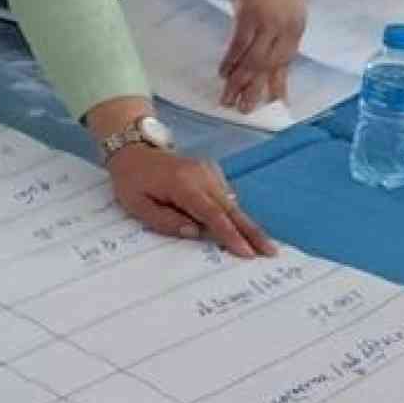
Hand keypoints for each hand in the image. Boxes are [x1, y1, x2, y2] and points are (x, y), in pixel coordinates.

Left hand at [104, 145, 275, 257]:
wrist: (134, 150)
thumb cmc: (132, 182)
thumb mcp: (137, 205)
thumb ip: (165, 221)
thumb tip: (195, 233)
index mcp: (183, 184)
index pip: (212, 214)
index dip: (230, 235)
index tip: (247, 252)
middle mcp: (201, 175)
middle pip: (230, 208)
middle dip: (252, 231)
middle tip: (271, 251)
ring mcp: (208, 171)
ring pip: (232, 202)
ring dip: (247, 224)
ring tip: (265, 246)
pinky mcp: (210, 172)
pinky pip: (226, 196)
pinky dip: (236, 213)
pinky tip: (246, 230)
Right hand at [220, 0, 306, 110]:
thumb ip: (278, 18)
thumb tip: (265, 36)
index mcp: (298, 22)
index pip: (287, 59)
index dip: (277, 81)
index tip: (272, 100)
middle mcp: (288, 26)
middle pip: (271, 65)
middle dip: (256, 89)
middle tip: (246, 110)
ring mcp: (270, 22)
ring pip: (254, 60)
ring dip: (240, 82)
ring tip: (229, 99)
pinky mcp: (251, 16)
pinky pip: (240, 45)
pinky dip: (231, 61)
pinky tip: (223, 74)